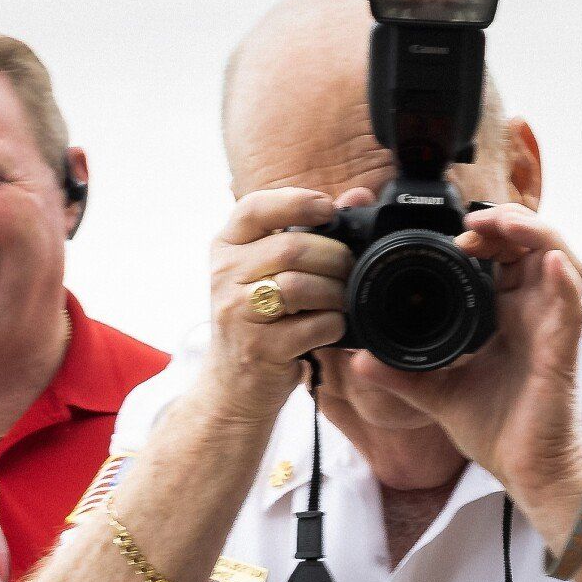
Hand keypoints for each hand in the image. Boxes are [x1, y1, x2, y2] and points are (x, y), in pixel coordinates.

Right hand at [197, 187, 354, 425]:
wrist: (234, 385)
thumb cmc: (261, 321)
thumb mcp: (269, 272)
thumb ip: (306, 232)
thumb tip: (357, 195)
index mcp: (226, 248)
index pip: (254, 208)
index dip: (296, 202)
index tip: (328, 209)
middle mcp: (224, 276)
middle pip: (291, 248)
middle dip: (333, 257)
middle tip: (350, 269)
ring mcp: (237, 313)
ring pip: (300, 286)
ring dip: (335, 293)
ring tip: (342, 300)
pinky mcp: (257, 349)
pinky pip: (311, 326)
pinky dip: (332, 325)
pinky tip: (331, 327)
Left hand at [347, 205, 581, 545]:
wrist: (527, 471)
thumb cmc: (498, 432)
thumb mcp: (437, 396)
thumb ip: (401, 375)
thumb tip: (360, 360)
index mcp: (508, 317)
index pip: (504, 258)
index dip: (486, 235)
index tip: (454, 232)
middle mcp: (534, 315)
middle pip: (533, 247)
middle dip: (508, 222)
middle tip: (474, 218)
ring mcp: (551, 329)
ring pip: (560, 262)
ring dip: (536, 235)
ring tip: (505, 223)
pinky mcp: (563, 351)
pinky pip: (572, 307)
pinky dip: (564, 281)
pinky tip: (549, 263)